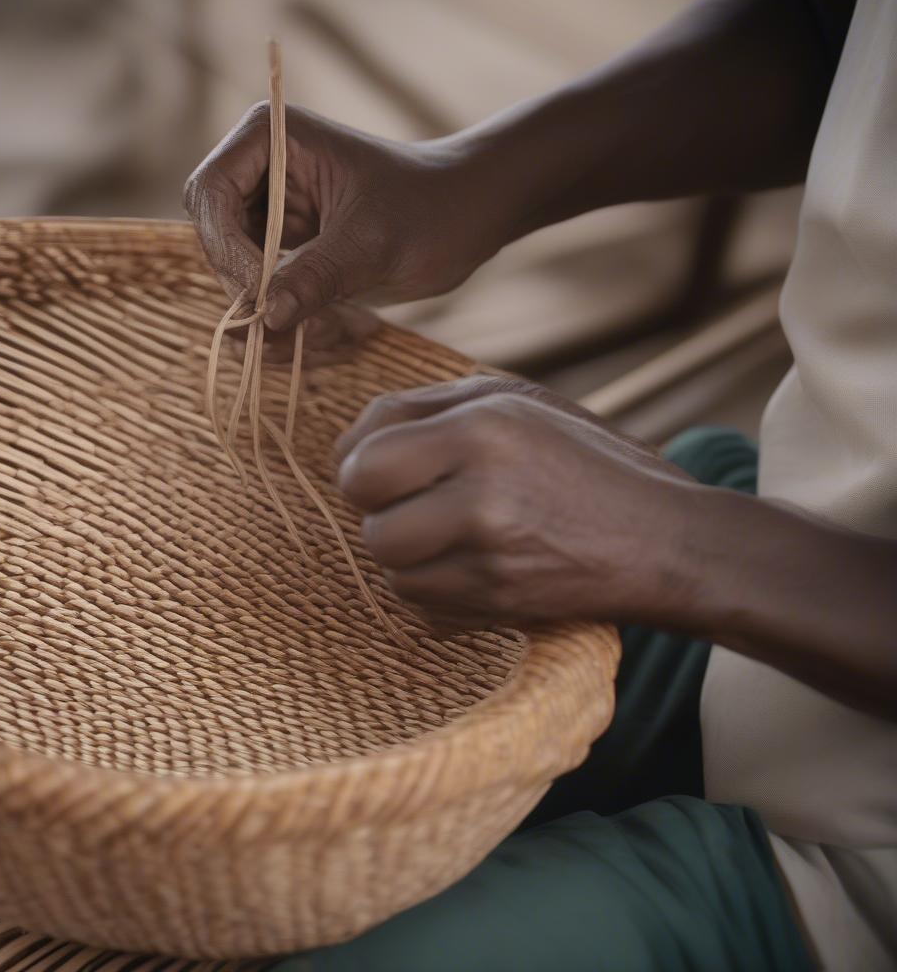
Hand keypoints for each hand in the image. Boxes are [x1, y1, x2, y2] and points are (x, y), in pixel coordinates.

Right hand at [183, 104, 506, 335]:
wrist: (470, 216)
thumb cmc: (431, 209)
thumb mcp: (373, 243)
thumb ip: (317, 276)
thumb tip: (266, 317)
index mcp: (271, 139)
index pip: (210, 195)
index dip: (226, 249)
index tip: (263, 294)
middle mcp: (262, 170)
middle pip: (216, 238)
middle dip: (250, 286)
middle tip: (293, 324)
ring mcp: (274, 211)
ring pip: (238, 272)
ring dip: (273, 311)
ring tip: (330, 328)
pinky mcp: (290, 248)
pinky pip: (266, 291)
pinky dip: (290, 318)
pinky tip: (334, 328)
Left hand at [336, 375, 697, 626]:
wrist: (661, 540)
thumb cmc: (583, 457)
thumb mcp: (512, 401)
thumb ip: (421, 408)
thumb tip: (347, 444)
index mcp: (483, 430)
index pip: (364, 464)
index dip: (361, 469)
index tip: (384, 469)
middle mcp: (484, 497)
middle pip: (373, 528)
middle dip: (383, 516)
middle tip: (417, 501)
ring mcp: (493, 561)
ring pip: (393, 574)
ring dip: (408, 556)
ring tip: (450, 530)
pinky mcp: (500, 608)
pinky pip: (423, 607)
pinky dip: (433, 587)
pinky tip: (472, 561)